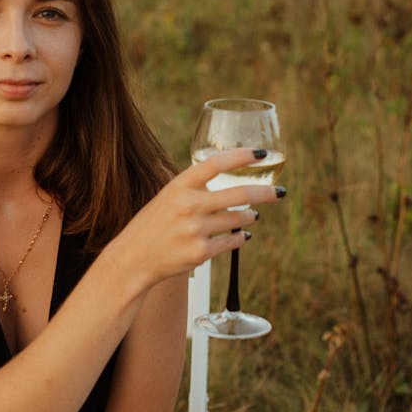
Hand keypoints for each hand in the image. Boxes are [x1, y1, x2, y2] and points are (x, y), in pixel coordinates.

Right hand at [117, 148, 282, 288]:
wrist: (132, 258)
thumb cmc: (152, 225)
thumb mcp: (167, 198)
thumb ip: (193, 189)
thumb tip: (229, 183)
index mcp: (179, 186)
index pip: (216, 163)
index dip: (241, 156)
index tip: (261, 153)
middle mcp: (189, 205)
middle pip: (239, 193)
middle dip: (265, 193)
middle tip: (279, 192)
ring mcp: (196, 229)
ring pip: (239, 219)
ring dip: (250, 217)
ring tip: (252, 215)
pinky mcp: (201, 252)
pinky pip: (232, 241)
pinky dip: (240, 237)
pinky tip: (242, 235)